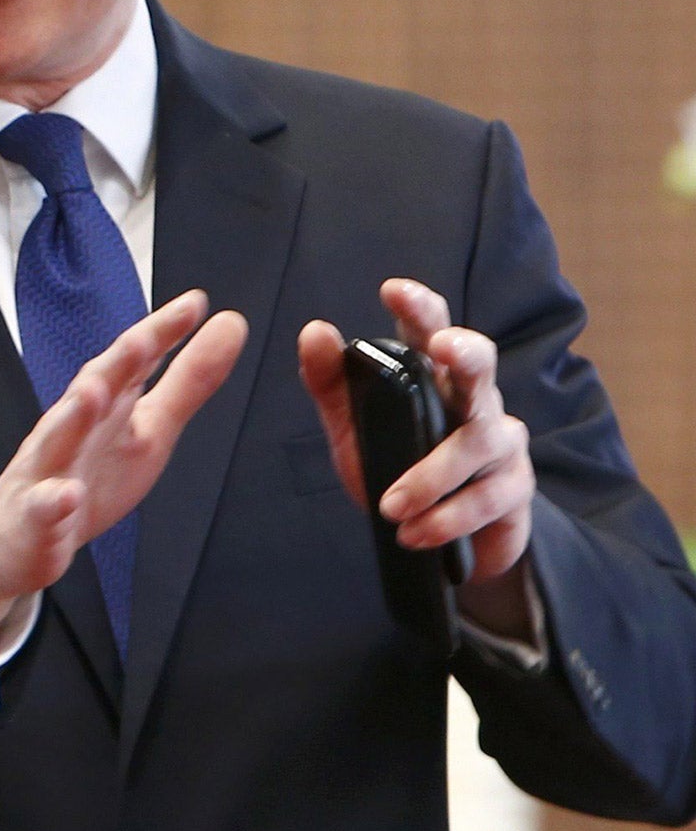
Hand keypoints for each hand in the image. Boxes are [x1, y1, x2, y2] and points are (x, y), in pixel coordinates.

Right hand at [0, 291, 248, 651]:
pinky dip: (53, 502)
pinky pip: (42, 509)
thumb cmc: (87, 474)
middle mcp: (74, 428)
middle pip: (92, 389)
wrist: (21, 536)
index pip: (132, 363)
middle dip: (114, 364)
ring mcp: (49, 471)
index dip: (160, 335)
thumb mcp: (150, 429)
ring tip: (92, 395)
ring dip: (74, 416)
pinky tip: (67, 496)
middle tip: (142, 340)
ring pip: (58, 439)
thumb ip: (189, 381)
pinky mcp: (36, 518)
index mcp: (106, 406)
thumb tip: (230, 325)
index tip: (192, 306)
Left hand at [296, 279, 535, 636]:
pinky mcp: (515, 489)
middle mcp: (473, 399)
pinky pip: (488, 497)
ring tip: (390, 508)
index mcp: (432, 376)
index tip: (393, 290)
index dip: (417, 308)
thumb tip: (314, 331)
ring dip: (431, 477)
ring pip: (478, 442)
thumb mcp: (353, 426)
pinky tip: (415, 533)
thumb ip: (331, 383)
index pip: (428, 330)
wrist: (439, 540)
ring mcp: (501, 442)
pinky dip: (447, 517)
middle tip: (444, 348)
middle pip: (480, 365)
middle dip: (465, 352)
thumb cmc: (396, 465)